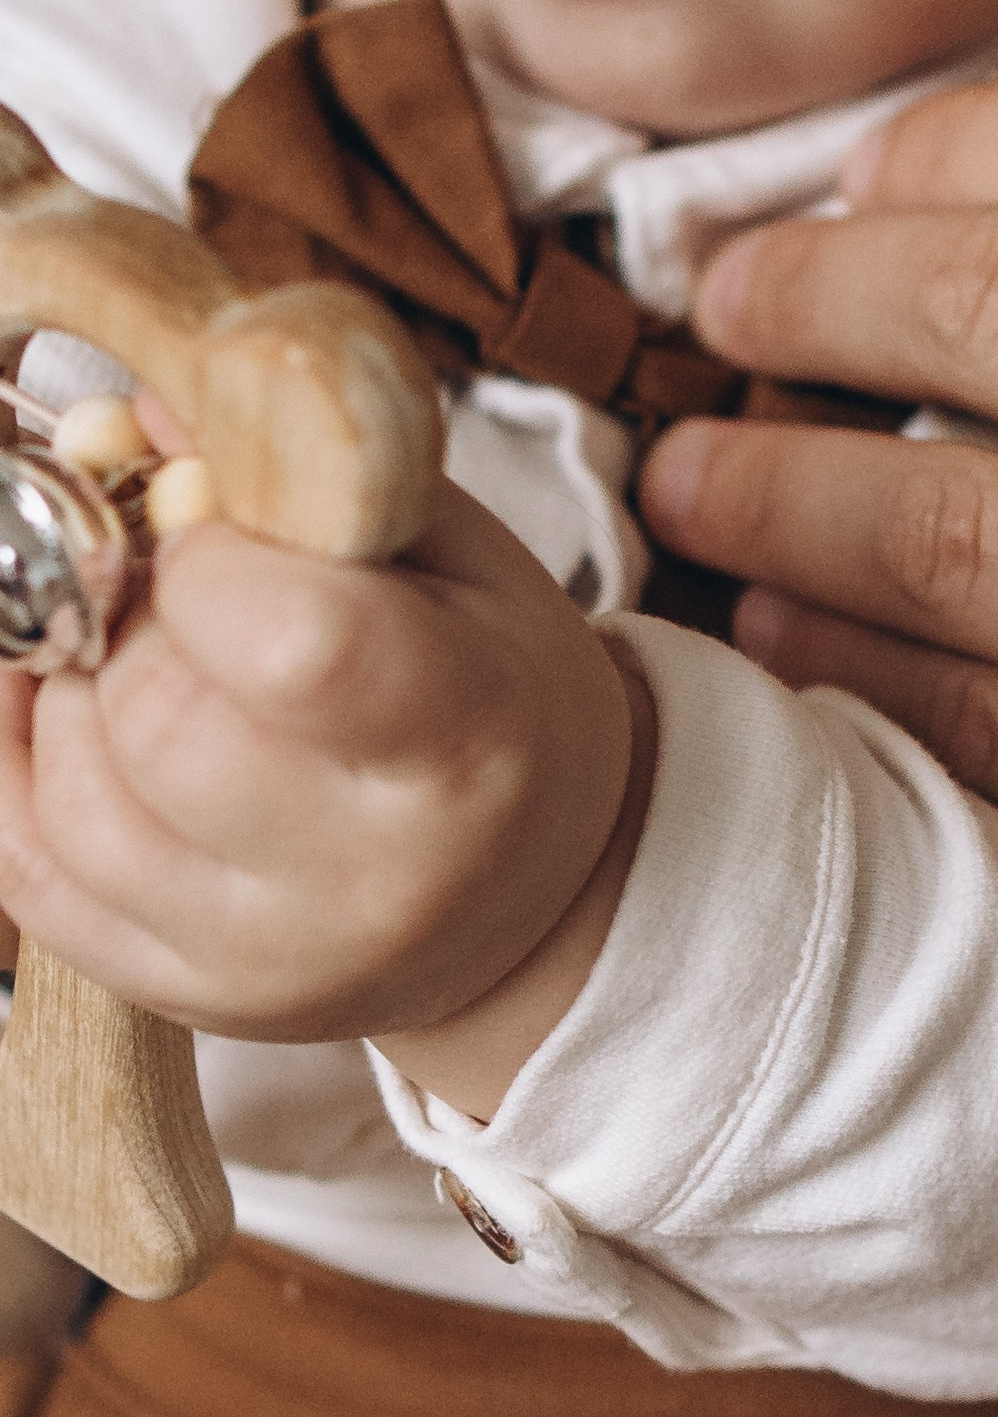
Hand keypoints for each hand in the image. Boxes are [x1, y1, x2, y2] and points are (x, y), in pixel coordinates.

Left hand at [0, 481, 646, 1113]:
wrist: (527, 892)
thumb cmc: (486, 701)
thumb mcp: (447, 558)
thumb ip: (294, 474)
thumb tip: (112, 419)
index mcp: (466, 740)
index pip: (287, 639)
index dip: (209, 550)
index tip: (225, 532)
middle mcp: (372, 877)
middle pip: (158, 719)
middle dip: (132, 625)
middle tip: (177, 602)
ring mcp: (275, 958)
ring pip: (73, 798)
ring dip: (74, 698)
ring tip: (143, 665)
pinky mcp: (193, 997)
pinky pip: (25, 871)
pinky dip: (24, 768)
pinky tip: (79, 718)